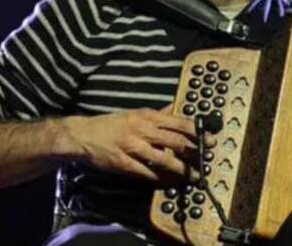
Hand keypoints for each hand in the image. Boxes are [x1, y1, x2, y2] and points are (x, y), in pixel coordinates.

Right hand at [59, 105, 212, 183]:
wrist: (82, 135)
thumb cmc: (110, 124)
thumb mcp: (134, 114)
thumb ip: (156, 114)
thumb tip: (174, 109)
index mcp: (146, 116)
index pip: (177, 122)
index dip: (196, 131)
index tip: (209, 138)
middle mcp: (142, 129)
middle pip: (175, 140)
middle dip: (194, 151)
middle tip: (207, 158)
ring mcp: (132, 146)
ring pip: (163, 158)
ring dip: (182, 169)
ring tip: (194, 175)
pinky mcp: (123, 162)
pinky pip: (146, 172)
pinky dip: (160, 178)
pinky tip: (170, 183)